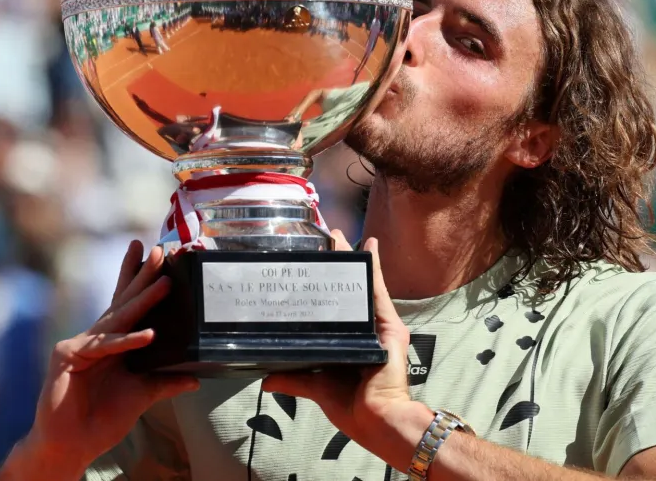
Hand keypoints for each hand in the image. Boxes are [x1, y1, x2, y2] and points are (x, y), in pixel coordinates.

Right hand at [19, 241, 199, 475]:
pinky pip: (104, 345)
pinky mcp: (67, 355)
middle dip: (141, 275)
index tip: (154, 255)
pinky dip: (127, 341)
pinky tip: (148, 335)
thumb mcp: (143, 395)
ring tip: (165, 283)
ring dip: (142, 300)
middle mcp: (97, 338)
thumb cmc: (102, 419)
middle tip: (157, 249)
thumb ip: (166, 383)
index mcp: (113, 343)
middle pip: (124, 302)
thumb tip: (196, 379)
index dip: (140, 280)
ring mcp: (80, 344)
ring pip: (118, 319)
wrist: (73, 444)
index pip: (129, 305)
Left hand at [261, 232, 419, 454]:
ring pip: (361, 284)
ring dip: (351, 258)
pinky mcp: (390, 326)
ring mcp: (379, 326)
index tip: (312, 264)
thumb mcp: (316, 387)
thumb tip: (266, 379)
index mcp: (350, 342)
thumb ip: (293, 379)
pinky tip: (370, 248)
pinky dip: (374, 268)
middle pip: (346, 289)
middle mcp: (365, 330)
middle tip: (326, 237)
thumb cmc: (353, 408)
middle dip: (337, 263)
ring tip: (339, 236)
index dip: (323, 285)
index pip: (333, 308)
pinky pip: (378, 291)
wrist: (377, 420)